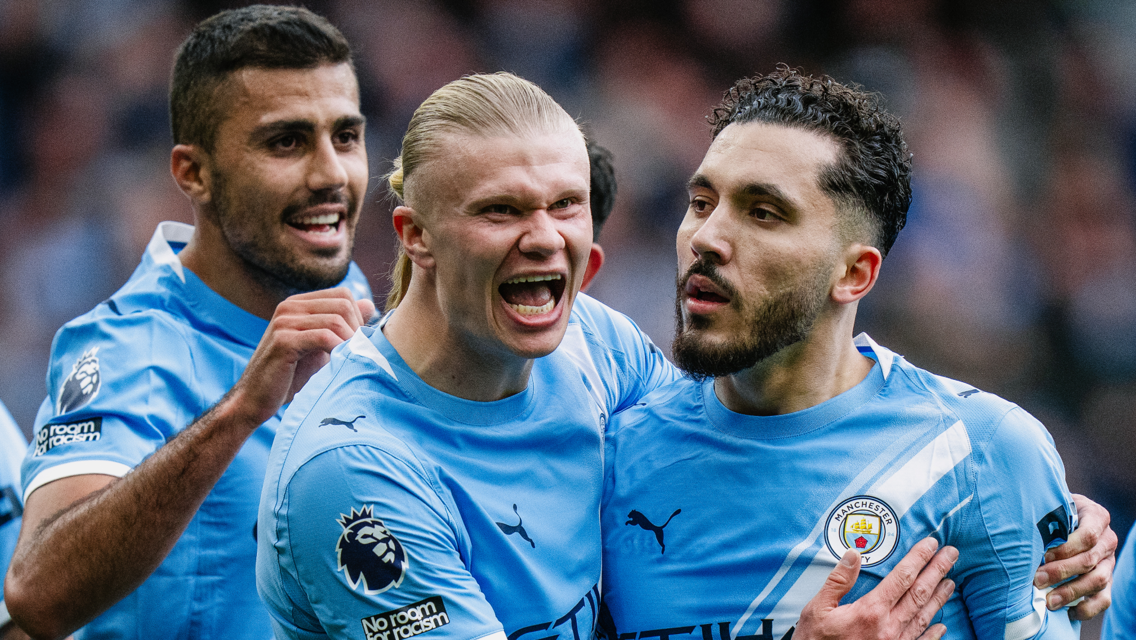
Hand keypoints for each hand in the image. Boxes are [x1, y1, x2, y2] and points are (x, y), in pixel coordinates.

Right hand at [231, 288, 374, 426]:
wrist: (255, 399)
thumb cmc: (291, 375)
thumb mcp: (320, 346)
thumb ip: (342, 325)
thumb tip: (369, 304)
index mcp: (299, 303)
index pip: (344, 294)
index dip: (358, 318)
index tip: (359, 342)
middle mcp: (289, 306)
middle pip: (343, 305)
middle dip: (357, 330)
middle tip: (359, 354)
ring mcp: (284, 321)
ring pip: (336, 321)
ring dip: (351, 343)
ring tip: (352, 361)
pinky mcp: (283, 340)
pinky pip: (324, 337)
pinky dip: (339, 350)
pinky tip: (340, 364)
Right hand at [794, 538, 957, 639]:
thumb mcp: (818, 609)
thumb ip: (837, 581)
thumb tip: (853, 555)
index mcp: (871, 611)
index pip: (901, 578)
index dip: (918, 558)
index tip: (931, 544)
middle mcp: (888, 627)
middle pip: (919, 593)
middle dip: (937, 571)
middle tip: (951, 555)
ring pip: (924, 616)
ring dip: (939, 598)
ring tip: (951, 582)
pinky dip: (934, 634)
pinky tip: (942, 626)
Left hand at [1033, 493, 1115, 618]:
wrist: (1063, 520)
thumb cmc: (1052, 513)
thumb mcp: (1051, 508)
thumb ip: (1046, 518)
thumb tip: (1023, 537)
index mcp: (1096, 517)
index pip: (1088, 535)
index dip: (1066, 548)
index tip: (1043, 556)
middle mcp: (1107, 540)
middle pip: (1089, 560)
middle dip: (1061, 572)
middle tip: (1037, 580)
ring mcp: (1108, 562)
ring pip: (1097, 581)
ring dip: (1071, 592)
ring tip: (1048, 600)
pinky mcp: (1107, 581)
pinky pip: (1103, 599)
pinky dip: (1087, 608)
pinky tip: (1068, 612)